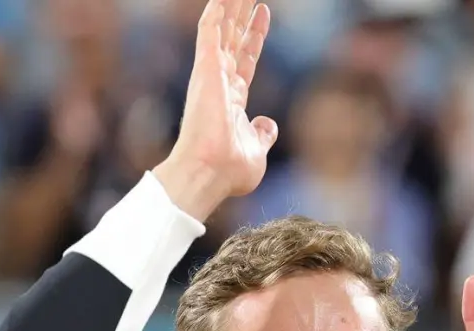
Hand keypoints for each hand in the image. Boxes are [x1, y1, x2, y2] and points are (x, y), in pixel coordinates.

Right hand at [153, 0, 277, 220]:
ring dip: (231, 5)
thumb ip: (263, 133)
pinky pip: (210, 32)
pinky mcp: (206, 69)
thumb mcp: (257, 148)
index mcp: (233, 97)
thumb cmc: (230, 168)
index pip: (246, 57)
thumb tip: (267, 124)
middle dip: (242, 13)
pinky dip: (216, 13)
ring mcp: (212, 74)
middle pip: (234, 37)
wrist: (211, 172)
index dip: (255, 35)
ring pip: (222, 28)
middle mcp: (220, 81)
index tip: (264, 13)